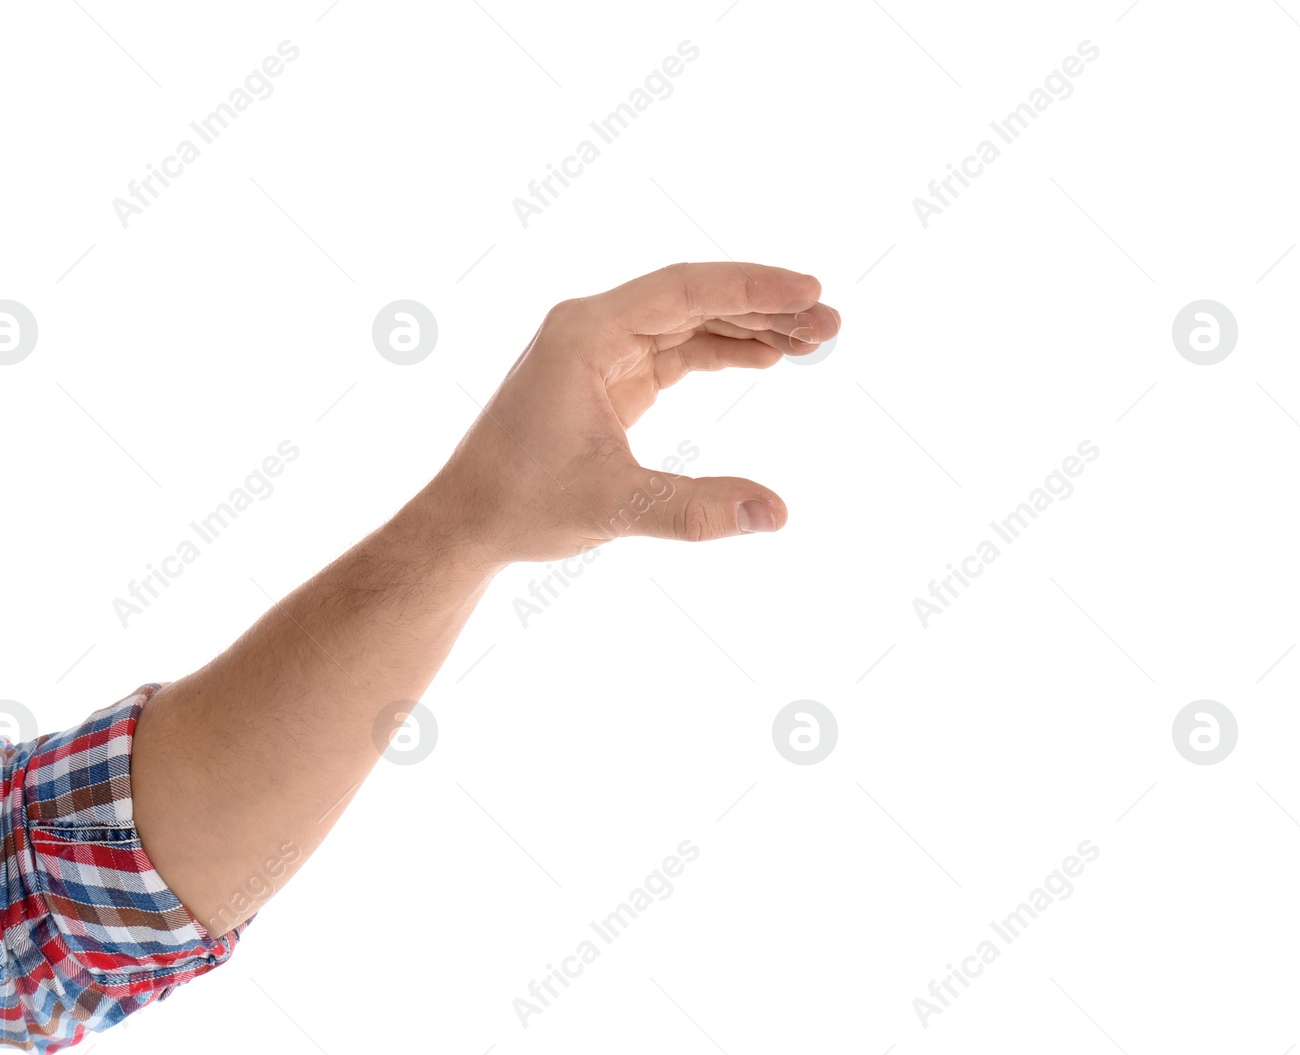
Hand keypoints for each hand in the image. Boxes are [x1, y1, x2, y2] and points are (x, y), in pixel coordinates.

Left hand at [422, 262, 840, 563]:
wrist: (467, 523)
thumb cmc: (522, 505)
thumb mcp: (613, 507)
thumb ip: (695, 510)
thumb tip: (776, 514)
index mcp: (584, 332)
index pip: (683, 290)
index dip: (751, 287)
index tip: (810, 289)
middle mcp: (593, 327)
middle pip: (695, 297)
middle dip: (765, 306)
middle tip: (831, 322)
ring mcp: (602, 350)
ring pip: (691, 322)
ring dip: (751, 328)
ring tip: (816, 340)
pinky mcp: (611, 377)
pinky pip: (678, 350)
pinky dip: (724, 352)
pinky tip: (769, 358)